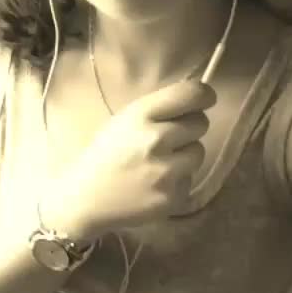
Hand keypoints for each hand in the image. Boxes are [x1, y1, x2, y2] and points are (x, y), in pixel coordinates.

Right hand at [40, 80, 216, 242]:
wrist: (86, 198)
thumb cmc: (105, 154)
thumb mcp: (124, 120)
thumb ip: (157, 109)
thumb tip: (196, 99)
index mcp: (140, 115)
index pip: (192, 94)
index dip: (204, 95)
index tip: (206, 99)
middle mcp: (156, 139)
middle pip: (200, 123)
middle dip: (190, 128)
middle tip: (171, 137)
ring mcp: (167, 171)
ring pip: (199, 152)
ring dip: (186, 155)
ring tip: (161, 163)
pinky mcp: (173, 197)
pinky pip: (191, 178)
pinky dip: (178, 180)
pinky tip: (156, 183)